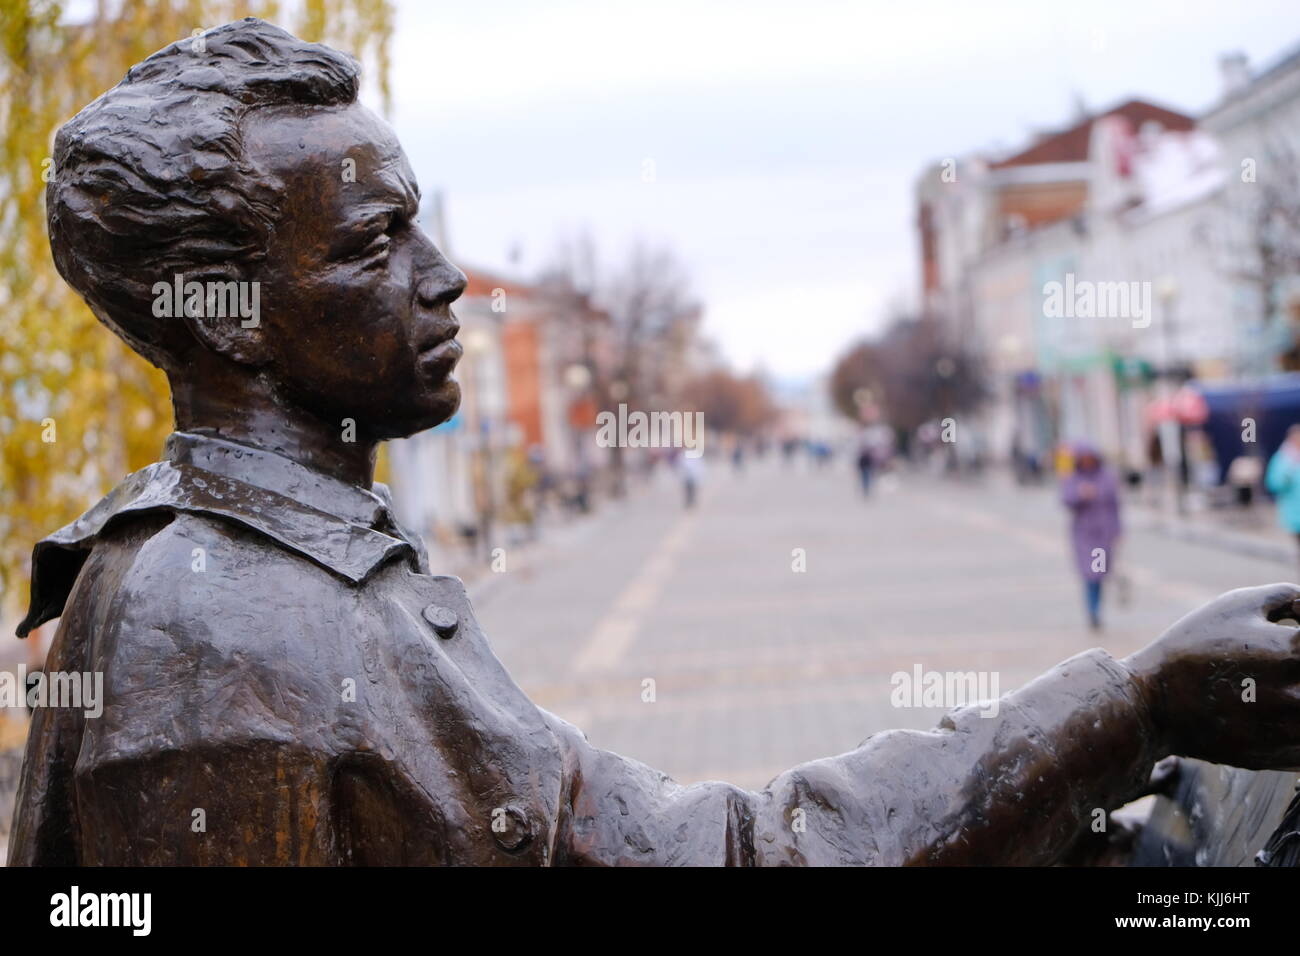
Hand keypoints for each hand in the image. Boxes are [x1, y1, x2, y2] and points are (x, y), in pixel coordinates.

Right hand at [1124, 583, 1299, 769]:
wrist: (1154, 704)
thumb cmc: (1191, 648)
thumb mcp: (1235, 605)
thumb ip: (1289, 598)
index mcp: (1295, 650)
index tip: (1291, 639)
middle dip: (1297, 669)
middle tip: (1270, 666)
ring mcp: (1294, 729)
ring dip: (1297, 694)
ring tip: (1265, 688)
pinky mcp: (1284, 756)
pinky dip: (1294, 724)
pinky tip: (1270, 712)